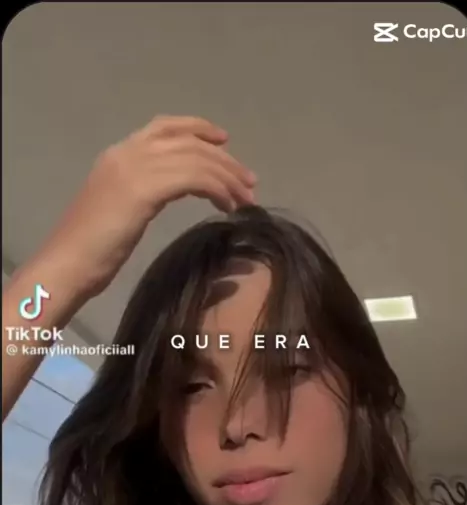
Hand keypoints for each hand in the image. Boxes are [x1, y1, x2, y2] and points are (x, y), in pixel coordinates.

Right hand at [40, 115, 256, 296]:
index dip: (198, 129)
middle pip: (189, 142)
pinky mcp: (143, 189)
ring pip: (196, 159)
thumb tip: (169, 193)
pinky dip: (217, 190)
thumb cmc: (91, 249)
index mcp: (119, 155)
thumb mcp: (119, 210)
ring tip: (246, 198)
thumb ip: (142, 193)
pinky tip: (227, 207)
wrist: (67, 264)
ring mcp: (134, 168)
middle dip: (224, 159)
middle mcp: (127, 153)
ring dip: (227, 178)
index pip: (165, 127)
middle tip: (249, 182)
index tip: (224, 141)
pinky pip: (193, 178)